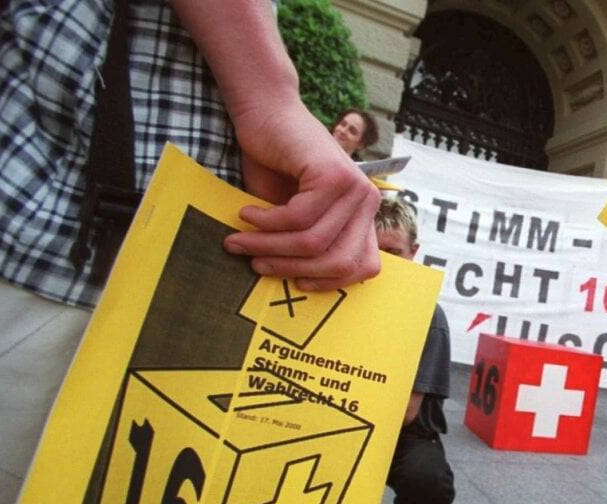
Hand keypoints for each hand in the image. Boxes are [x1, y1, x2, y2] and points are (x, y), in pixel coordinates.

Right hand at [222, 101, 380, 290]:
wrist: (267, 114)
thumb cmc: (277, 167)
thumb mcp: (294, 216)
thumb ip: (304, 245)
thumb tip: (293, 286)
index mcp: (363, 216)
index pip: (362, 266)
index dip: (329, 281)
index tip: (297, 282)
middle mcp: (367, 202)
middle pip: (337, 260)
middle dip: (290, 267)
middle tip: (254, 264)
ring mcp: (355, 187)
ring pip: (313, 241)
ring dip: (268, 246)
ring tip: (239, 242)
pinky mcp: (334, 174)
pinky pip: (298, 218)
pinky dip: (266, 222)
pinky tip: (247, 213)